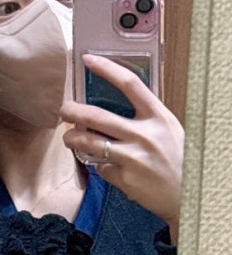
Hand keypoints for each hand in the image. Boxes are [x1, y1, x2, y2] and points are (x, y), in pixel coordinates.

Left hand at [61, 53, 184, 241]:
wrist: (191, 195)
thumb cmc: (178, 159)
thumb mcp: (168, 131)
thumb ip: (143, 119)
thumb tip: (107, 112)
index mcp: (159, 117)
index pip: (130, 85)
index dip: (107, 69)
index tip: (88, 59)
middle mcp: (145, 135)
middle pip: (98, 116)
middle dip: (73, 111)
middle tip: (63, 109)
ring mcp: (133, 158)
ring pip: (89, 143)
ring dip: (73, 139)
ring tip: (69, 138)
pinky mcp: (125, 179)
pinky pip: (101, 168)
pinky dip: (100, 166)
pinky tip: (107, 167)